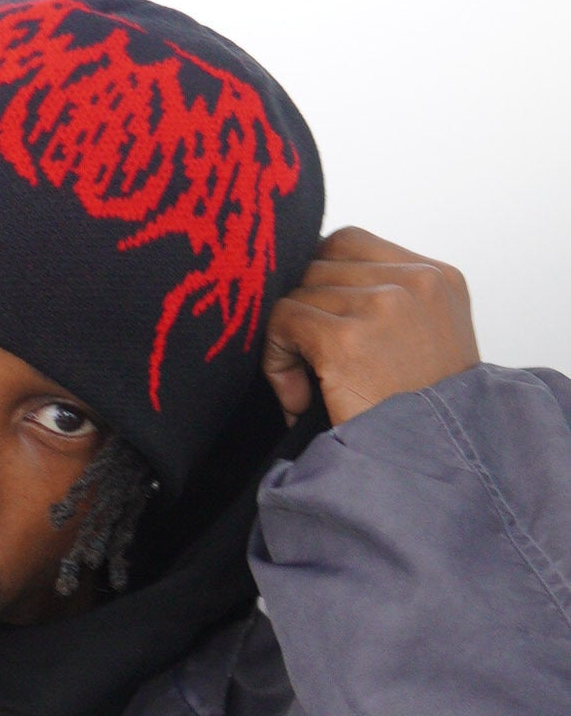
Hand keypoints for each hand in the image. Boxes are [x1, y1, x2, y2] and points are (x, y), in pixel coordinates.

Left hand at [262, 226, 479, 426]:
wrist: (436, 471)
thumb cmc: (421, 421)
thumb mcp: (427, 346)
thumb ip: (385, 307)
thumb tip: (312, 288)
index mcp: (438, 278)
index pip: (348, 244)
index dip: (319, 283)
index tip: (319, 330)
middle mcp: (415, 282)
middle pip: (317, 265)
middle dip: (304, 313)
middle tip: (311, 366)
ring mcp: (382, 305)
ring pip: (297, 293)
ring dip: (290, 341)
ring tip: (308, 389)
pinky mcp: (347, 339)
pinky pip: (282, 320)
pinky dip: (276, 358)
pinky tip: (298, 397)